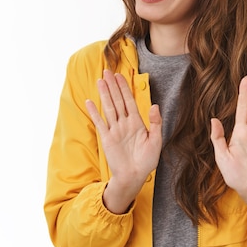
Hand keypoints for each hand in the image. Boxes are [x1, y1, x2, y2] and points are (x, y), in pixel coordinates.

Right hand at [85, 69, 162, 211]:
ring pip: (109, 107)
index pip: (129, 100)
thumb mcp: (156, 141)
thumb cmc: (147, 160)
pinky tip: (90, 102)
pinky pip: (100, 122)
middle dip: (113, 85)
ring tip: (100, 80)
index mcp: (137, 122)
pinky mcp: (107, 138)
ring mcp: (115, 130)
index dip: (125, 88)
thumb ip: (155, 123)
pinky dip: (94, 112)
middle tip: (107, 71)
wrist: (135, 176)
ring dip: (104, 94)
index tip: (120, 75)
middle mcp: (125, 123)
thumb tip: (154, 106)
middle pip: (117, 100)